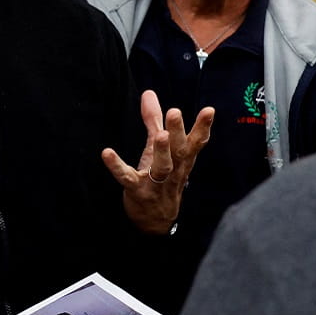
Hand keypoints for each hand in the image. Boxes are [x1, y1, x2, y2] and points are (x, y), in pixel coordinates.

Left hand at [102, 90, 214, 234]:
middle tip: (175, 112)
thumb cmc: (159, 179)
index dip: (202, 127)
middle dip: (178, 132)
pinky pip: (127, 178)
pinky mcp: (137, 191)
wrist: (155, 222)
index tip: (209, 110)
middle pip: (179, 152)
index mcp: (181, 160)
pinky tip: (106, 153)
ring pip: (162, 168)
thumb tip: (148, 92)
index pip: (195, 143)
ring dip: (161, 151)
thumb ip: (154, 120)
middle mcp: (173, 172)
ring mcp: (156, 183)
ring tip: (160, 135)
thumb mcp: (159, 149)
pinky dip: (117, 166)